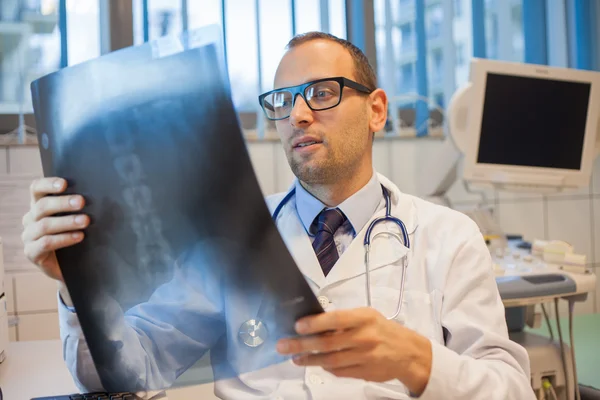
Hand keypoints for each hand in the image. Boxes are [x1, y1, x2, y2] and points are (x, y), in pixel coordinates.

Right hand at [21, 177, 89, 282]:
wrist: (70, 267)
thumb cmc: (74, 236)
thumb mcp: (74, 219)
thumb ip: (78, 207)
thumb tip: (98, 195)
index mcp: (38, 206)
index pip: (36, 189)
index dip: (48, 184)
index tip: (64, 184)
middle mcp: (30, 219)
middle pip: (42, 206)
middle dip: (63, 203)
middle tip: (82, 202)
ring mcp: (29, 236)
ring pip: (45, 225)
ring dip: (67, 221)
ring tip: (85, 221)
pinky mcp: (32, 253)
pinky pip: (46, 243)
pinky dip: (64, 238)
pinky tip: (79, 237)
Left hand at [276, 307, 431, 395]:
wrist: (408, 353)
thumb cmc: (383, 330)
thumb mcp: (367, 316)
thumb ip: (344, 319)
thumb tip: (315, 321)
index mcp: (364, 318)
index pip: (336, 319)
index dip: (315, 323)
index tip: (297, 326)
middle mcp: (364, 337)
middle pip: (327, 343)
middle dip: (302, 344)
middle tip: (283, 345)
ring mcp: (364, 357)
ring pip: (330, 360)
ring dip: (309, 359)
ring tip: (294, 357)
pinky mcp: (363, 372)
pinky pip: (338, 371)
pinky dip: (325, 367)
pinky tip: (315, 364)